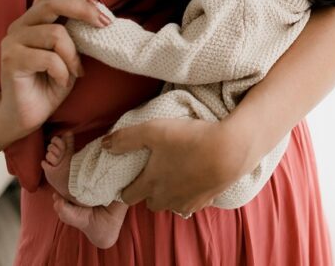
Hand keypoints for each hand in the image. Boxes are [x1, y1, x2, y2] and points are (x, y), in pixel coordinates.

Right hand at [0, 0, 108, 140]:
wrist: (27, 115)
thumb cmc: (51, 82)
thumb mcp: (70, 53)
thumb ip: (77, 33)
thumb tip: (102, 15)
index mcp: (34, 19)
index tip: (99, 8)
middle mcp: (20, 25)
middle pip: (52, 2)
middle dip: (84, 11)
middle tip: (105, 24)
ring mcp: (12, 42)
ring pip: (55, 34)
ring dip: (73, 55)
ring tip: (75, 71)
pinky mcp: (11, 61)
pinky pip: (48, 58)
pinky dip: (63, 71)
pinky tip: (63, 81)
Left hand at [102, 118, 244, 214]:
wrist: (230, 151)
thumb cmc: (190, 139)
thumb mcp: (153, 130)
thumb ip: (126, 138)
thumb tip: (104, 144)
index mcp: (150, 183)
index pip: (127, 196)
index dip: (125, 187)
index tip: (128, 177)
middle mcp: (166, 198)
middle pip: (150, 203)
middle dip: (148, 191)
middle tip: (153, 172)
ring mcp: (187, 202)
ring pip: (171, 204)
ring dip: (170, 193)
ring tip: (175, 173)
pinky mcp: (206, 201)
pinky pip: (192, 203)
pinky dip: (190, 194)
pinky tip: (195, 177)